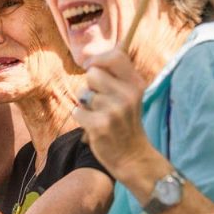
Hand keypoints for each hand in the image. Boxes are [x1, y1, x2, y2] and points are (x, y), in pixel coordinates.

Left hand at [74, 47, 155, 184]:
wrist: (132, 157)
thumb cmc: (125, 123)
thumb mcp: (130, 96)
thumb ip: (116, 77)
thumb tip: (90, 60)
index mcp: (136, 84)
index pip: (116, 55)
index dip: (98, 59)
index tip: (92, 68)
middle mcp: (127, 94)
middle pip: (92, 73)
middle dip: (90, 86)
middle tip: (100, 102)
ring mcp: (114, 110)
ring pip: (83, 93)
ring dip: (85, 104)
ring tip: (99, 115)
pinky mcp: (100, 125)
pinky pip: (77, 111)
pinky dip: (81, 118)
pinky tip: (94, 126)